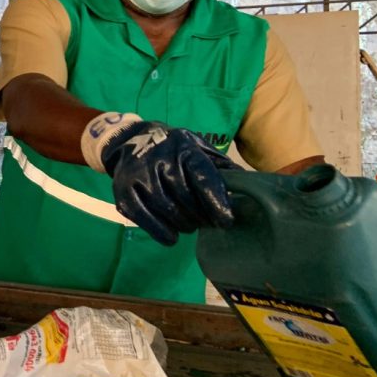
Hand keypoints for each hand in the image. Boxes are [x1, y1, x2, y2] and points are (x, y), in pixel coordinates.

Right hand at [95, 118, 234, 244]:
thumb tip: (252, 184)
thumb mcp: (198, 147)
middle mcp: (161, 162)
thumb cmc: (173, 149)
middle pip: (187, 200)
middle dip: (202, 217)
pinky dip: (162, 233)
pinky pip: (147, 221)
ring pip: (169, 213)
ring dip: (184, 225)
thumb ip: (221, 165)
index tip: (226, 221)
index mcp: (184, 150)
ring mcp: (140, 177)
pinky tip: (172, 236)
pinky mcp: (124, 193)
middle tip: (208, 222)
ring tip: (190, 225)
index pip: (204, 178)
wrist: (129, 140)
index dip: (217, 202)